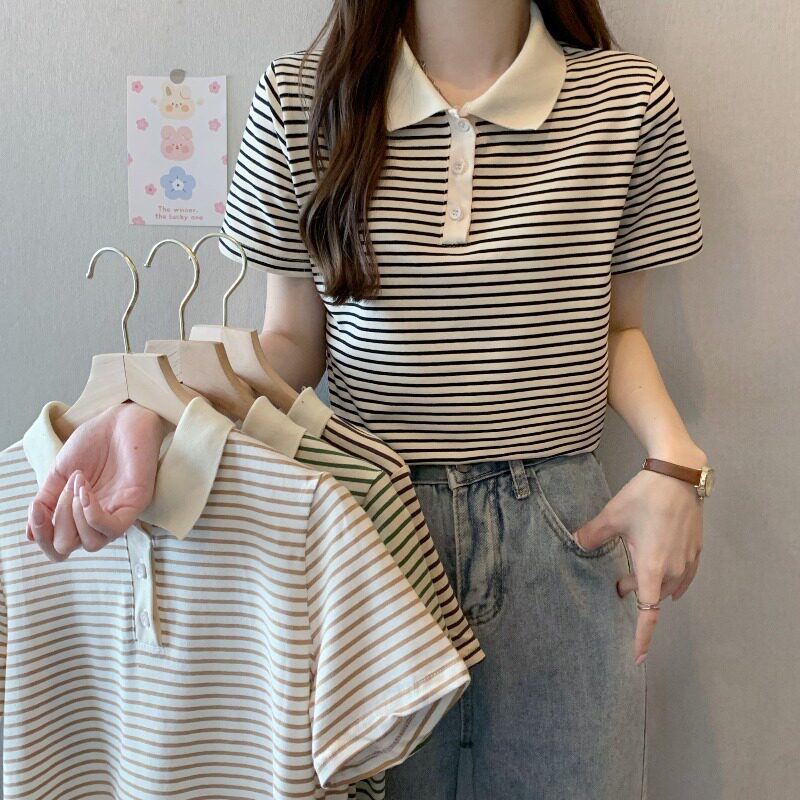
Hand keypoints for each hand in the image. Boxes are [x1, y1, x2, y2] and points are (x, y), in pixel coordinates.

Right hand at [27, 402, 169, 560]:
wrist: (121, 418)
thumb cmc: (95, 442)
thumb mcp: (60, 473)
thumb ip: (47, 501)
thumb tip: (30, 534)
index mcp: (80, 514)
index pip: (58, 547)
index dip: (41, 535)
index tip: (35, 508)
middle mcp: (100, 518)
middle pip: (69, 547)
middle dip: (58, 519)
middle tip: (68, 484)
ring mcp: (119, 512)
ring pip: (91, 543)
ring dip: (74, 514)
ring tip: (79, 481)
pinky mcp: (136, 503)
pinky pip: (112, 528)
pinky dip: (92, 515)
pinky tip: (86, 492)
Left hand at [570, 452, 704, 663]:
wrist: (678, 476)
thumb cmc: (643, 498)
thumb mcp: (611, 516)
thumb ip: (592, 535)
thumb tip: (575, 543)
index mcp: (652, 569)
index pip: (649, 614)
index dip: (642, 638)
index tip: (637, 657)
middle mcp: (674, 572)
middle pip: (653, 596)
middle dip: (636, 594)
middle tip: (617, 582)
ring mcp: (689, 562)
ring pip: (669, 586)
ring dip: (651, 584)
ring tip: (635, 571)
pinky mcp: (697, 550)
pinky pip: (684, 576)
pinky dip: (671, 579)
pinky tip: (664, 571)